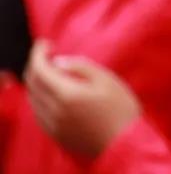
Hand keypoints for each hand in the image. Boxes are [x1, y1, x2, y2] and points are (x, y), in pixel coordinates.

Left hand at [24, 41, 140, 159]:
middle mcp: (54, 110)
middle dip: (36, 65)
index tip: (45, 43)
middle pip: (32, 83)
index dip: (38, 53)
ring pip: (33, 98)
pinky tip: (53, 92)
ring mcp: (53, 124)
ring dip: (37, 81)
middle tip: (48, 54)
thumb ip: (81, 66)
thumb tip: (59, 62)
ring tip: (51, 71)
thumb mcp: (107, 79)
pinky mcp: (55, 134)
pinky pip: (38, 112)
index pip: (40, 69)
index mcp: (67, 93)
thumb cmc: (120, 107)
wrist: (124, 141)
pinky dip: (40, 97)